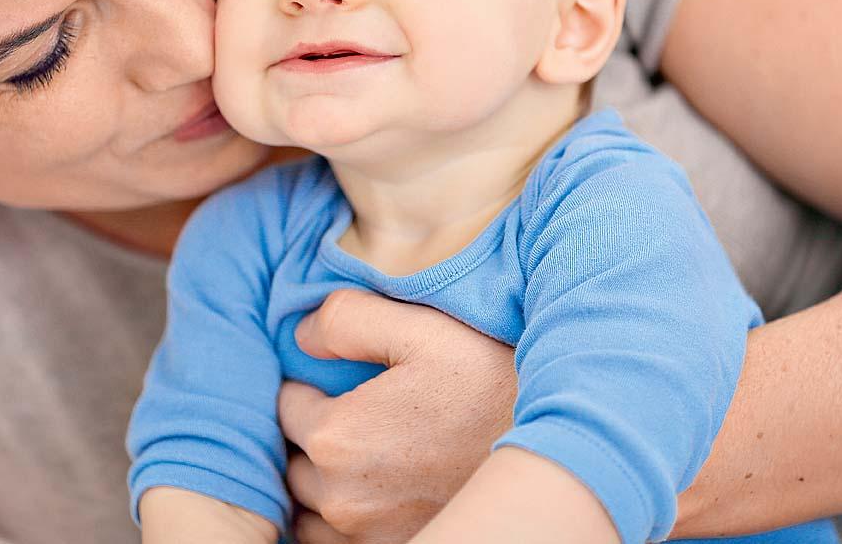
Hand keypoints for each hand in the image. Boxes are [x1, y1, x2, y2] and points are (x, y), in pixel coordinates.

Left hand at [278, 289, 516, 542]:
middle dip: (315, 431)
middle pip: (294, 456)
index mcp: (337, 435)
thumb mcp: (422, 329)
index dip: (310, 385)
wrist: (555, 453)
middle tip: (358, 410)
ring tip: (370, 448)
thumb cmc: (490, 384)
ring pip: (312, 502)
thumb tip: (301, 334)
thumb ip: (346, 320)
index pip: (286, 404)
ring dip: (326, 476)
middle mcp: (340, 494)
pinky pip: (336, 537)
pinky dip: (347, 514)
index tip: (341, 378)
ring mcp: (364, 534)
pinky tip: (382, 484)